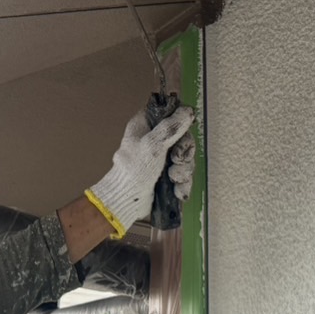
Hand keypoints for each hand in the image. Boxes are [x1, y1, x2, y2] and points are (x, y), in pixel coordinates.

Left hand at [86, 106, 195, 235]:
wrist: (127, 202)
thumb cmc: (133, 170)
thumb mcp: (152, 145)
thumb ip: (171, 127)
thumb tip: (187, 111)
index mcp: (144, 125)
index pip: (168, 113)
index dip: (180, 120)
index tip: (183, 132)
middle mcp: (153, 139)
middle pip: (182, 137)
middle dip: (184, 152)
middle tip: (177, 160)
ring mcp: (160, 158)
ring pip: (184, 157)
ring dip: (183, 170)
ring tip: (174, 178)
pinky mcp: (165, 175)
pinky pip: (183, 174)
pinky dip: (182, 183)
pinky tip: (177, 189)